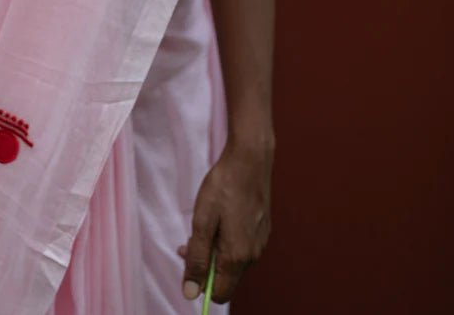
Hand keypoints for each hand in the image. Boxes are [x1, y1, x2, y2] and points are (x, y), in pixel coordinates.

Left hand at [177, 138, 272, 304]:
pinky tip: (223, 217)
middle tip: (190, 238)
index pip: (219, 294)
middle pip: (226, 277)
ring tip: (206, 222)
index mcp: (237, 257)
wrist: (250, 159)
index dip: (201, 282)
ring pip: (234, 261)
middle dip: (206, 263)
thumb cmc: (224, 186)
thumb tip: (191, 293)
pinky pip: (243, 246)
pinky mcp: (263, 230)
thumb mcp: (203, 221)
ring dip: (216, 250)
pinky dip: (229, 240)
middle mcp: (253, 255)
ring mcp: (260, 242)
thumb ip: (197, 259)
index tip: (189, 259)